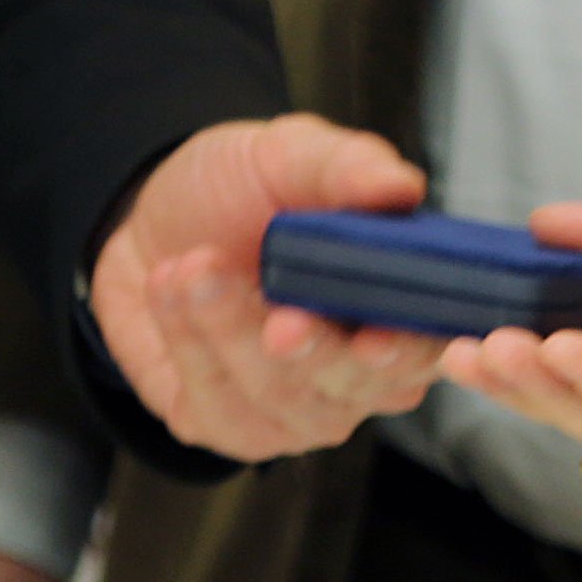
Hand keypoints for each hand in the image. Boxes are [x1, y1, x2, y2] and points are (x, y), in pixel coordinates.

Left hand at [86, 114, 450, 457]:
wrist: (152, 220)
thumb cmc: (241, 193)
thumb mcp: (289, 155)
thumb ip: (346, 166)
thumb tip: (399, 185)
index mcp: (397, 307)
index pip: (429, 348)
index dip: (411, 352)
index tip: (375, 340)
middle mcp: (358, 374)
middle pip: (353, 386)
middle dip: (312, 351)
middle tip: (281, 320)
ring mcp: (297, 412)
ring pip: (279, 399)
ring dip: (230, 330)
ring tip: (192, 266)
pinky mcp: (229, 426)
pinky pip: (216, 406)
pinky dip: (188, 342)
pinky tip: (170, 287)